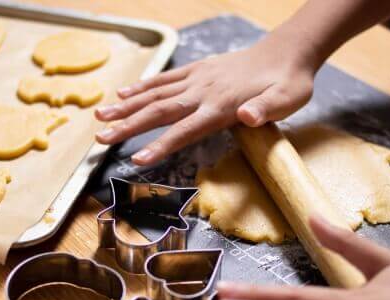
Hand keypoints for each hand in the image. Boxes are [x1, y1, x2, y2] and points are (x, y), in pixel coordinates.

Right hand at [94, 30, 316, 164]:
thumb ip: (266, 110)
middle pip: (159, 111)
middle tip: (101, 139)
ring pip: (155, 93)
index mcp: (221, 106)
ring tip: (101, 117)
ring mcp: (197, 78)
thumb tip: (249, 118)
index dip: (160, 145)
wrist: (287, 51)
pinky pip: (165, 79)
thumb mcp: (286, 100)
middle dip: (129, 126)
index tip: (137, 159)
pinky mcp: (197, 70)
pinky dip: (142, 86)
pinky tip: (124, 93)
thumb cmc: (288, 83)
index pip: (185, 129)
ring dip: (126, 106)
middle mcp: (202, 92)